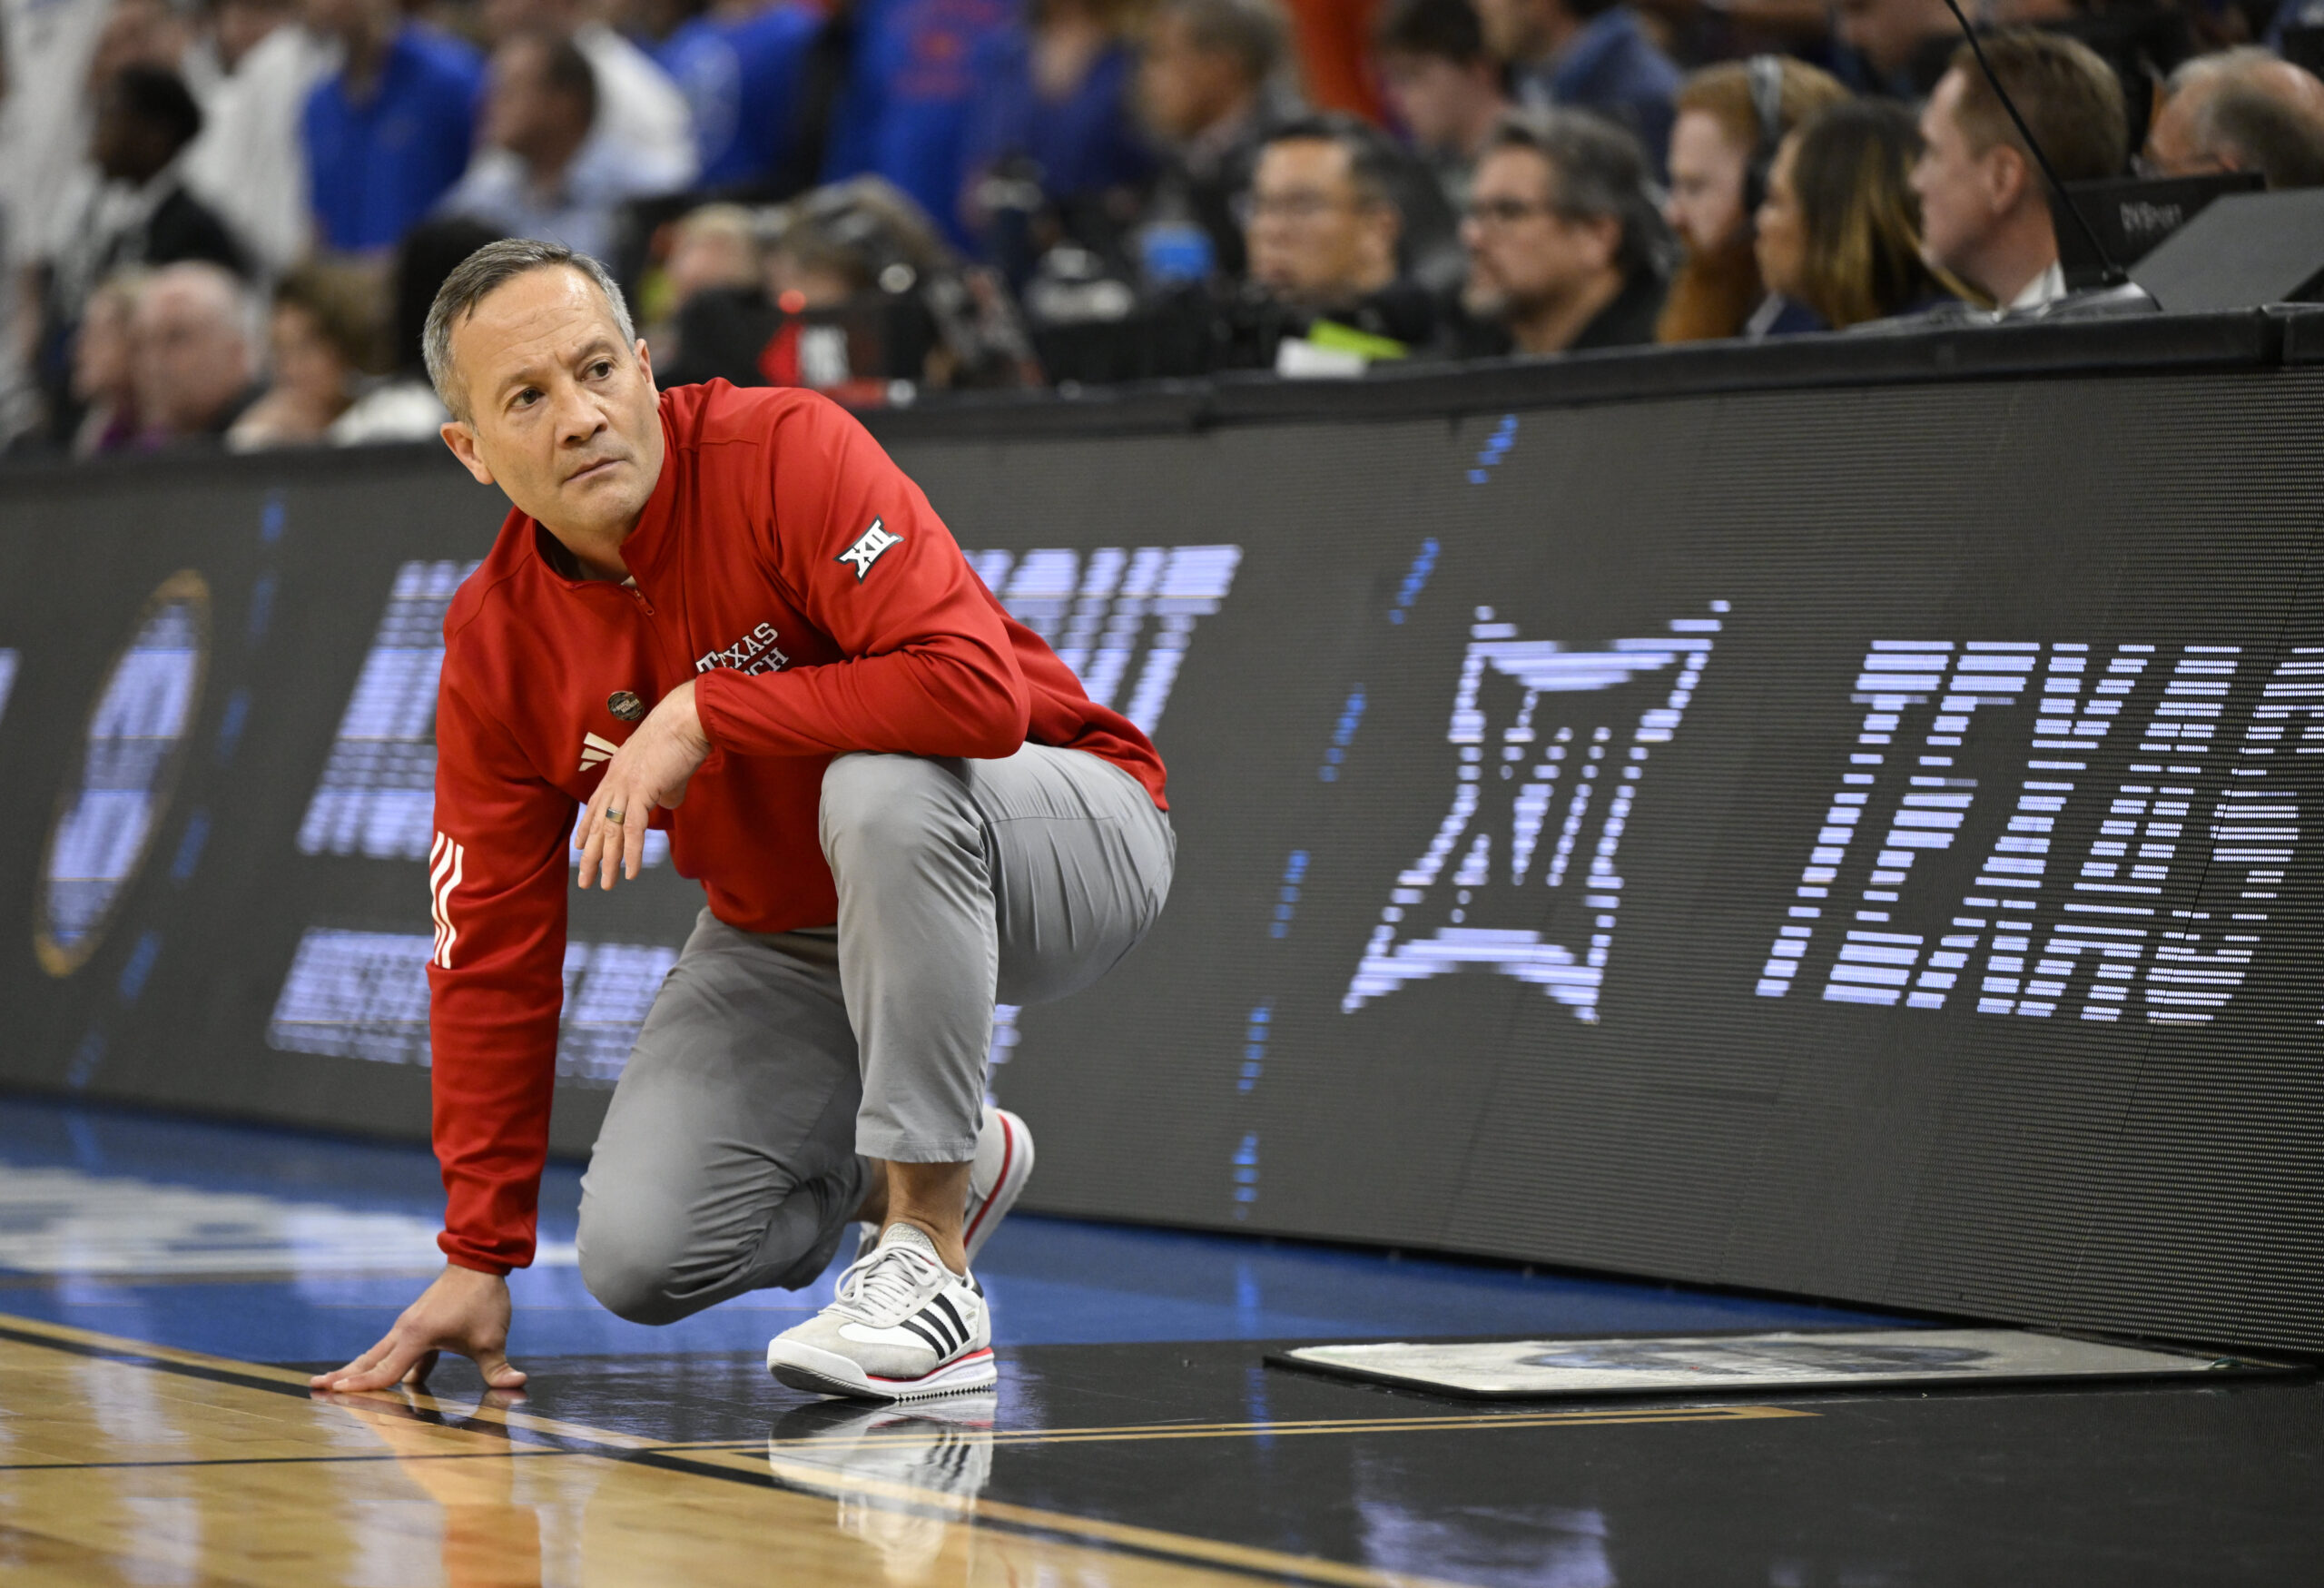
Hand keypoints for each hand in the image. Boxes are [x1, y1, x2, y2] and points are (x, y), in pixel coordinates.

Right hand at [309, 1263, 525, 1393]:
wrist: (479, 1261)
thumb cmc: (483, 1300)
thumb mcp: (493, 1338)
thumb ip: (499, 1368)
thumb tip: (517, 1386)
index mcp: (417, 1336)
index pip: (386, 1370)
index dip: (363, 1386)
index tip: (336, 1393)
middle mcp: (405, 1330)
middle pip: (369, 1360)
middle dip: (343, 1375)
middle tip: (313, 1387)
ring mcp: (409, 1326)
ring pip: (379, 1354)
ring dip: (359, 1369)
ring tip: (335, 1384)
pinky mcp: (418, 1324)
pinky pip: (397, 1350)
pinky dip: (388, 1365)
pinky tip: (397, 1382)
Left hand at [576, 678, 710, 889]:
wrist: (686, 719)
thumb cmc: (681, 736)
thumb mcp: (668, 767)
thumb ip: (665, 788)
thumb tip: (669, 803)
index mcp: (619, 771)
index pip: (596, 805)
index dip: (587, 828)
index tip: (580, 846)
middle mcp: (616, 780)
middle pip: (597, 823)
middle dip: (590, 855)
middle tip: (585, 880)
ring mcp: (626, 786)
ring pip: (610, 832)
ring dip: (607, 862)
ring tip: (604, 884)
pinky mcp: (642, 791)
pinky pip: (632, 829)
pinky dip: (630, 853)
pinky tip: (629, 872)